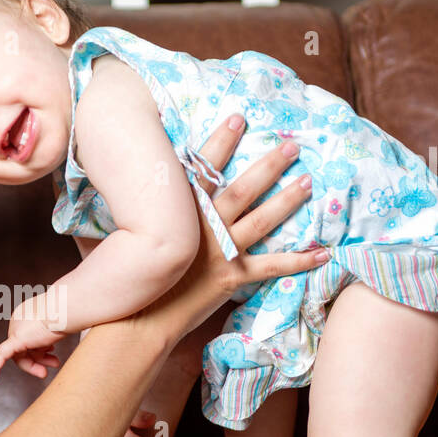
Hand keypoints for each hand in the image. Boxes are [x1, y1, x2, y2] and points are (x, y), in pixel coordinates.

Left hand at [0, 300, 65, 380]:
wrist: (66, 308)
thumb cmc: (67, 314)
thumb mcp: (56, 326)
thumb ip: (49, 334)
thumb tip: (49, 344)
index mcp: (26, 315)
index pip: (28, 338)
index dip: (40, 348)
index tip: (53, 352)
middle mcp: (18, 321)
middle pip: (24, 347)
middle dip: (39, 358)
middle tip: (54, 364)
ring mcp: (16, 329)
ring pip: (19, 354)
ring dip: (33, 366)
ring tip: (45, 373)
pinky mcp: (15, 339)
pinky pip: (1, 355)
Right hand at [135, 116, 325, 344]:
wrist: (140, 318)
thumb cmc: (131, 281)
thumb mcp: (124, 239)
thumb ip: (130, 216)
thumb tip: (114, 196)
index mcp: (181, 212)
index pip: (204, 168)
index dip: (221, 141)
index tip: (238, 118)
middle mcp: (206, 226)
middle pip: (243, 188)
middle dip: (269, 165)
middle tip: (292, 145)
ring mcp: (222, 251)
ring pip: (262, 220)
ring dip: (287, 200)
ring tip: (307, 182)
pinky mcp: (234, 277)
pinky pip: (272, 267)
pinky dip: (299, 261)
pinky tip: (323, 252)